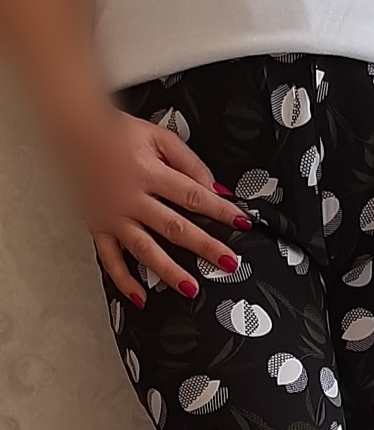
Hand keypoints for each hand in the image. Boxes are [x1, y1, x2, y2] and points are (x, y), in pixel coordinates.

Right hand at [71, 106, 250, 304]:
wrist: (76, 132)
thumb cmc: (119, 135)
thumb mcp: (160, 138)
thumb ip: (190, 162)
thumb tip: (216, 188)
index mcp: (148, 171)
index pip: (192, 194)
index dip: (220, 210)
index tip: (241, 223)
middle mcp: (129, 195)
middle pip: (173, 227)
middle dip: (204, 247)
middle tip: (227, 263)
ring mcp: (112, 214)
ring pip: (144, 248)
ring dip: (168, 271)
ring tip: (191, 288)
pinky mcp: (98, 226)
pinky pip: (110, 258)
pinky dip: (124, 280)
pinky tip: (140, 296)